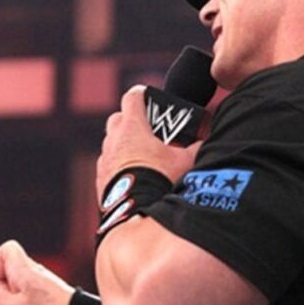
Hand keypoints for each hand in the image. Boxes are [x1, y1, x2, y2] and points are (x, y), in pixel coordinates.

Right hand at [0, 240, 74, 304]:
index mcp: (23, 269)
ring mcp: (39, 279)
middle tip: (11, 303)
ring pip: (15, 281)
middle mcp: (31, 270)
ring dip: (12, 297)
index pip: (6, 249)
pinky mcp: (45, 289)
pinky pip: (25, 289)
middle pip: (6, 268)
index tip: (1, 285)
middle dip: (1, 287)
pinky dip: (22, 301)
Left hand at [97, 85, 201, 199]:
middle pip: (117, 118)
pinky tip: (131, 175)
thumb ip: (195, 147)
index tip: (147, 94)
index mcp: (132, 127)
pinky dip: (117, 164)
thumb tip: (203, 143)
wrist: (137, 211)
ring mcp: (104, 159)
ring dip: (122, 144)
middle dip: (129, 119)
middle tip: (146, 129)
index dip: (141, 93)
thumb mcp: (186, 161)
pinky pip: (107, 164)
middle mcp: (113, 140)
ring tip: (141, 155)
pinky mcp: (99, 178)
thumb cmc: (161, 181)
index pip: (132, 97)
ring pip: (110, 142)